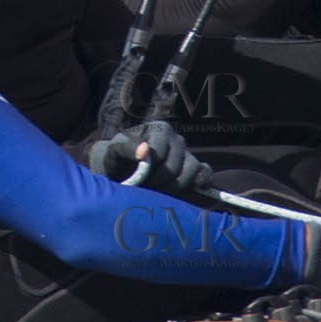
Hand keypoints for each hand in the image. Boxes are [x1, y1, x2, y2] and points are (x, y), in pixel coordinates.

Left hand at [89, 121, 211, 192]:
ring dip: (175, 187)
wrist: (122, 172)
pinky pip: (205, 173)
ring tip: (160, 192)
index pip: (160, 154)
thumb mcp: (115, 153)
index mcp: (159, 129)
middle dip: (160, 183)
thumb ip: (127, 149)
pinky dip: (200, 183)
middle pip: (175, 166)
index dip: (149, 172)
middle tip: (147, 189)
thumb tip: (145, 151)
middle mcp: (176, 138)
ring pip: (193, 171)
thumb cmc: (117, 160)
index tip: (139, 180)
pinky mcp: (195, 168)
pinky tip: (186, 191)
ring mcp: (187, 153)